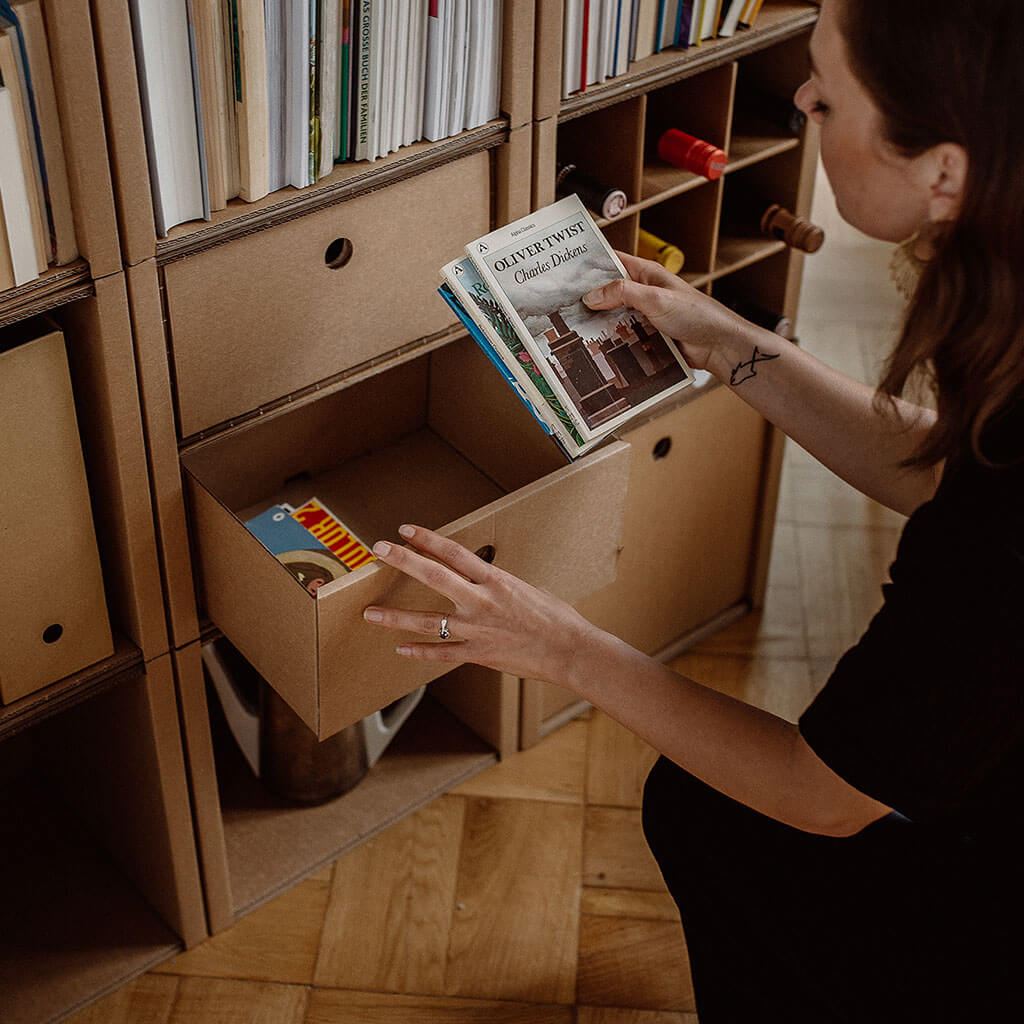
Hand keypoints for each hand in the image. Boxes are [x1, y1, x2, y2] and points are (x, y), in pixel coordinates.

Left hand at [362, 524, 599, 686]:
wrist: (572, 651)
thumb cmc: (558, 619)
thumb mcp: (529, 589)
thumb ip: (500, 586)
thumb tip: (485, 583)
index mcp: (496, 580)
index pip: (453, 552)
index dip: (427, 539)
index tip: (405, 530)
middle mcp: (482, 601)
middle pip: (434, 576)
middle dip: (403, 561)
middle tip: (378, 550)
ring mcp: (478, 629)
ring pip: (429, 621)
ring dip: (396, 617)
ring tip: (370, 613)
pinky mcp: (479, 654)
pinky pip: (442, 653)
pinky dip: (420, 651)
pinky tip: (400, 648)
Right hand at [584, 251, 759, 373]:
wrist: (717, 345)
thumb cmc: (696, 315)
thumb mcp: (655, 298)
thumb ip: (623, 293)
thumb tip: (592, 295)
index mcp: (647, 275)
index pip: (613, 262)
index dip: (591, 265)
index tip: (568, 272)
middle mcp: (644, 293)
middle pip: (609, 293)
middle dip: (590, 299)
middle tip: (565, 305)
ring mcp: (645, 316)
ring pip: (614, 317)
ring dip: (600, 323)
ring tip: (574, 327)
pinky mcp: (648, 336)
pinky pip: (624, 336)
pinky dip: (612, 340)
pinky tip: (596, 346)